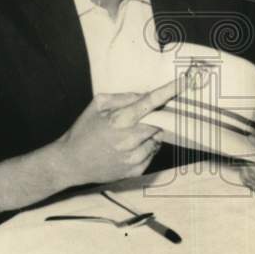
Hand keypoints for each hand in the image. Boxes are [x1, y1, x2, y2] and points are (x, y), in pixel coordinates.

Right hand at [59, 76, 181, 185]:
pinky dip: (146, 147)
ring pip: (157, 139)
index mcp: (120, 120)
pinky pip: (152, 153)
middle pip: (159, 123)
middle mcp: (130, 139)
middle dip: (157, 117)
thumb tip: (144, 96)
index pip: (151, 102)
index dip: (169, 91)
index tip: (184, 83)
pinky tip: (128, 147)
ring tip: (130, 135)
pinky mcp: (136, 170)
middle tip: (146, 116)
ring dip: (150, 133)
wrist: (70, 163)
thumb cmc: (82, 131)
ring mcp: (134, 157)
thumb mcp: (97, 105)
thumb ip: (122, 97)